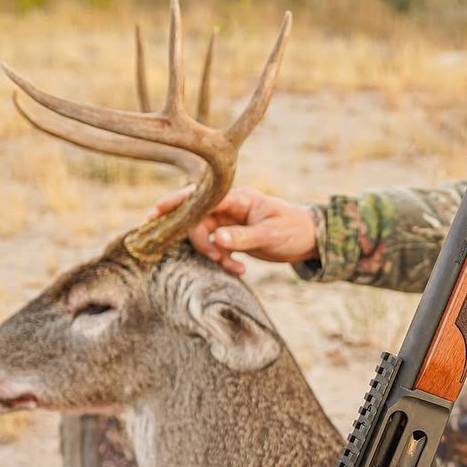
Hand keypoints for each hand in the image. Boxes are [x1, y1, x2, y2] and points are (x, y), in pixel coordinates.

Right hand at [154, 186, 318, 275]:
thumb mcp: (271, 235)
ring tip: (235, 266)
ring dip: (215, 254)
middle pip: (197, 219)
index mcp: (238, 198)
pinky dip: (224, 260)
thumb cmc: (294, 230)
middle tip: (214, 257)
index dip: (177, 204)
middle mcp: (230, 207)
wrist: (310, 239)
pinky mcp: (233, 236)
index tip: (156, 213)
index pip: (201, 197)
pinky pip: (217, 247)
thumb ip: (244, 237)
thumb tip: (217, 238)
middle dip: (199, 240)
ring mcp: (230, 221)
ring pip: (205, 236)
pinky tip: (241, 269)